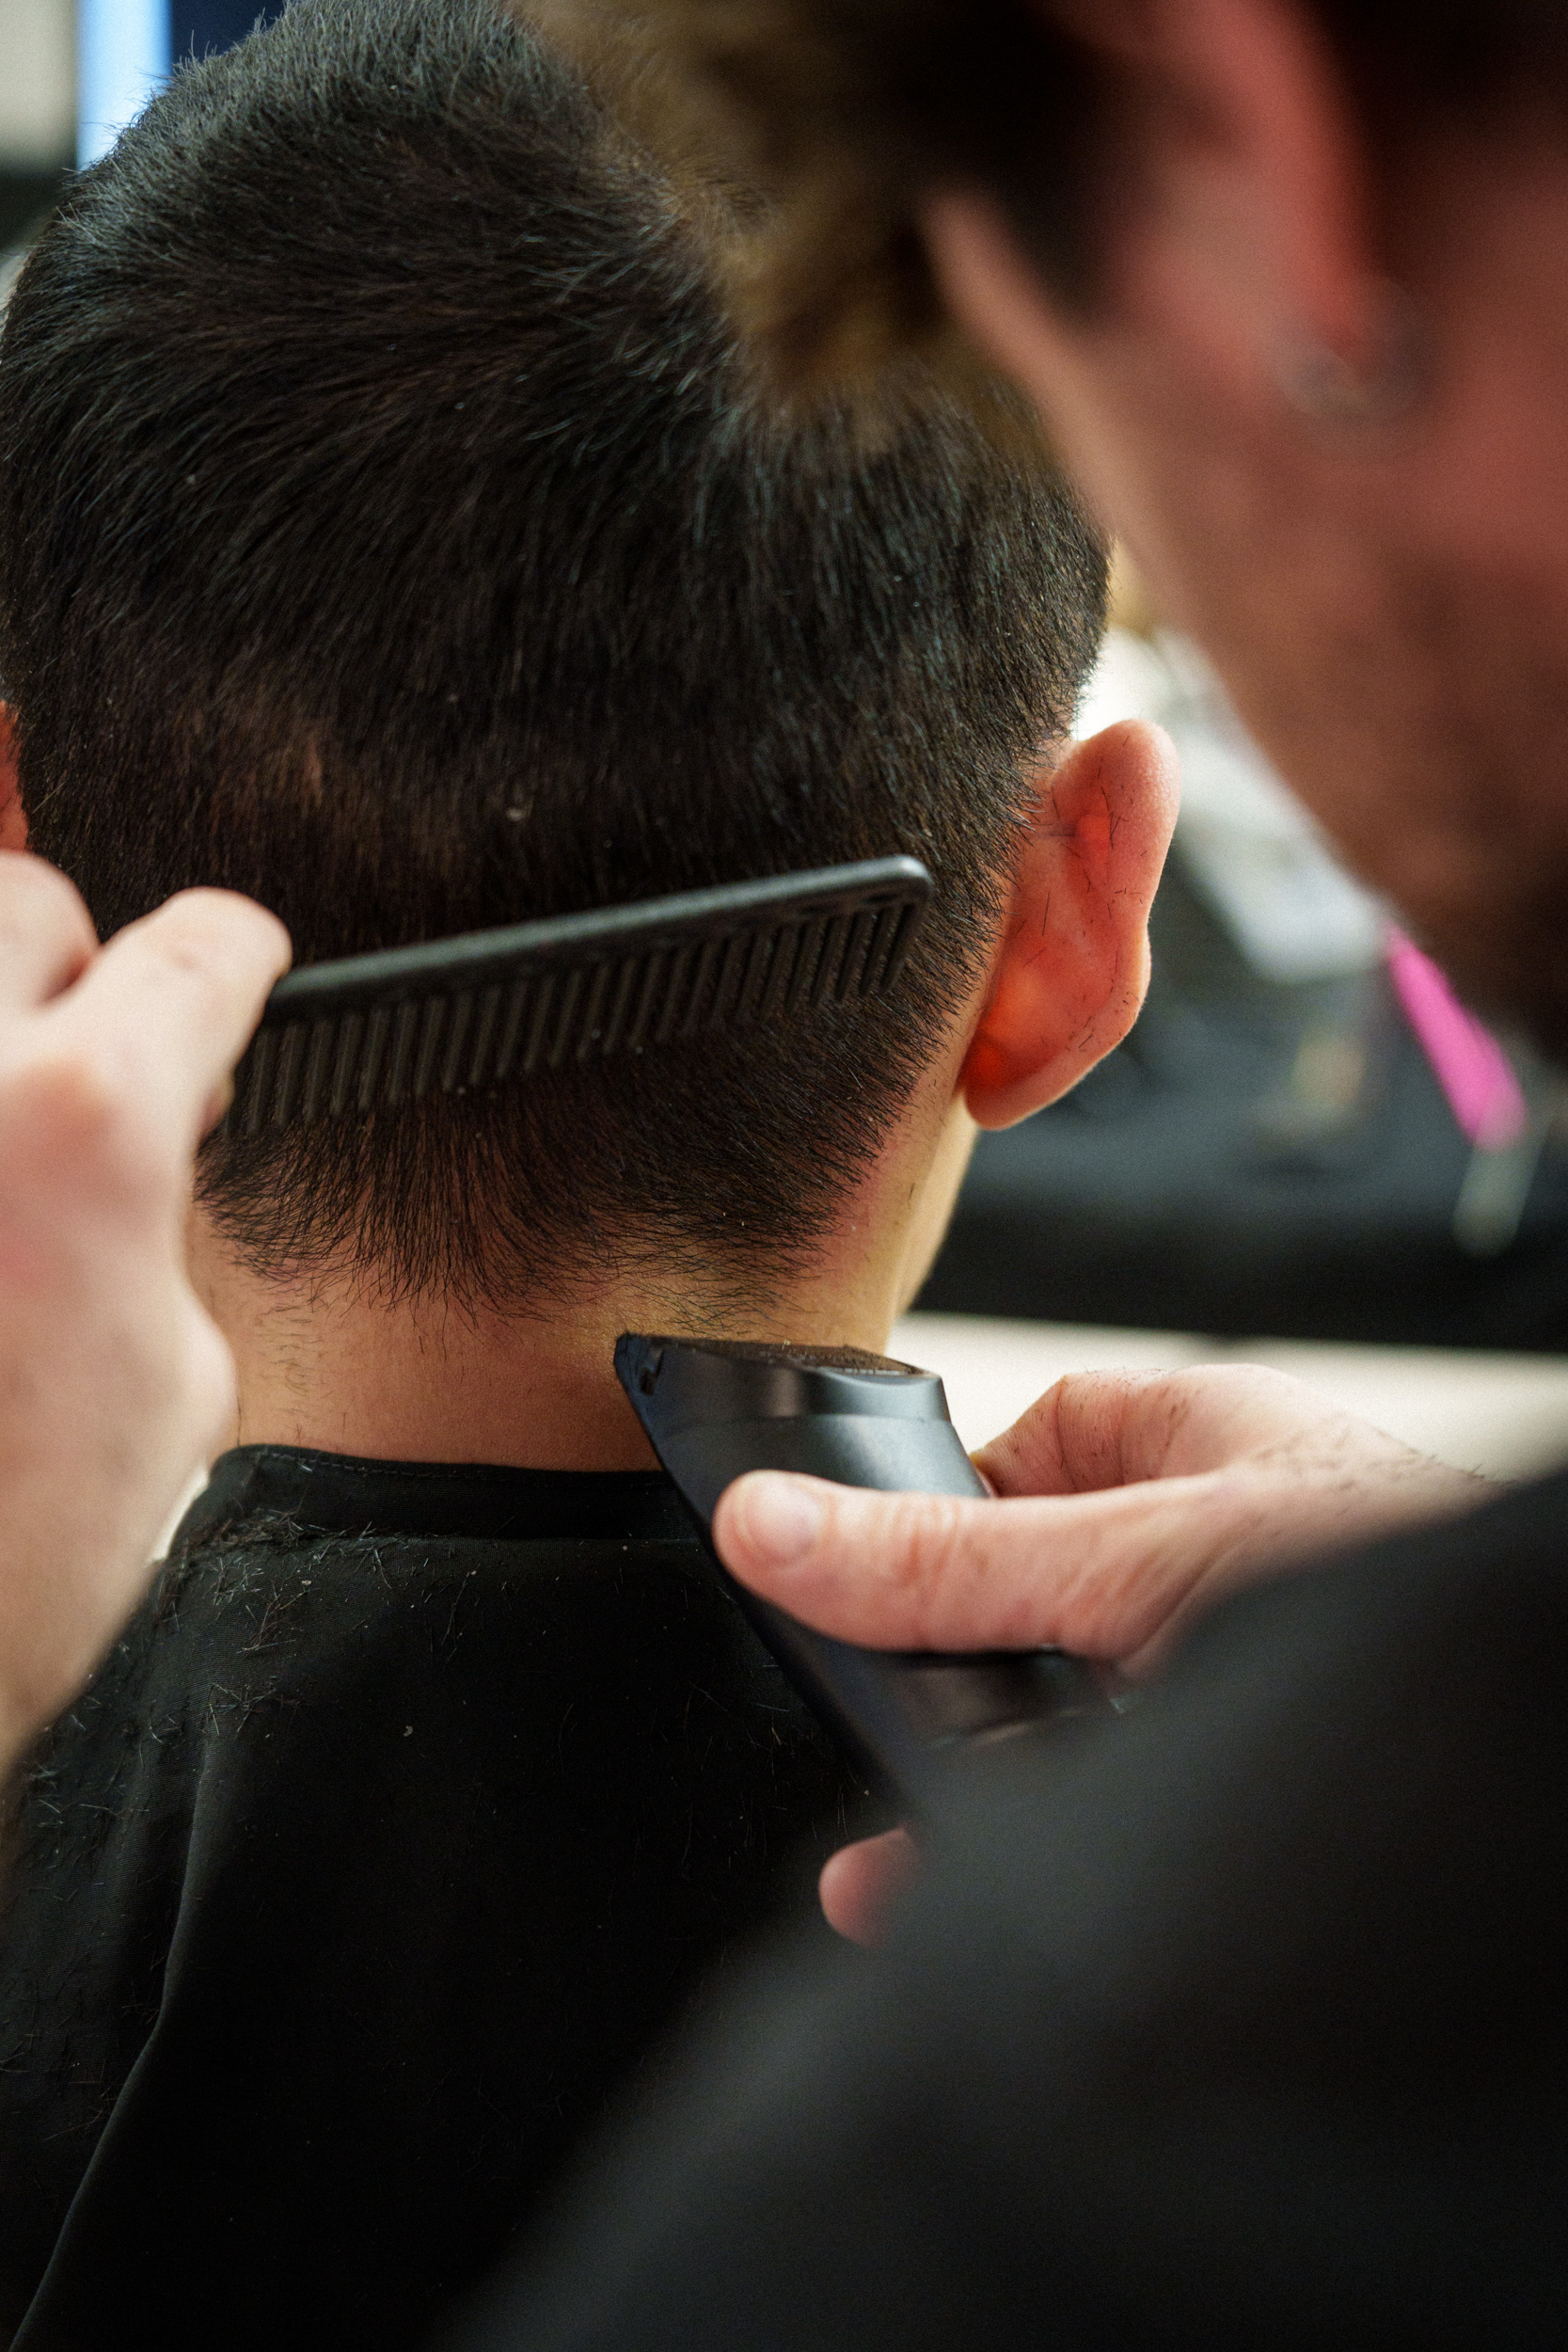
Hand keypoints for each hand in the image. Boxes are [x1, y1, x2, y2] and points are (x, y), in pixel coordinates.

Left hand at [0, 856, 288, 1770]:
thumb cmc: (6, 1562)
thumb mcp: (174, 1380)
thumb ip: (158, 1216)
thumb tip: (143, 1149)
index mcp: (82, 1125)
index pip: (196, 948)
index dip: (236, 960)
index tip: (232, 969)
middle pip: (23, 899)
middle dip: (74, 972)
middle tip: (86, 1073)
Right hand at [713, 1365, 1489, 1941]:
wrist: (1526, 1771)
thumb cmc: (1399, 1591)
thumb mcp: (1134, 1556)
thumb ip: (950, 1560)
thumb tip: (777, 1526)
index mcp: (1194, 1449)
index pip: (1025, 1453)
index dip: (933, 1504)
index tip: (838, 1566)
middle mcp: (1202, 1562)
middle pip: (1018, 1609)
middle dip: (936, 1681)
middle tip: (860, 1725)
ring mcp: (1209, 1683)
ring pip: (1044, 1730)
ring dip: (959, 1790)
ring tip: (876, 1859)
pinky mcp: (1208, 1792)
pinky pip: (1074, 1822)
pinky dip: (999, 1864)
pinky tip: (919, 1896)